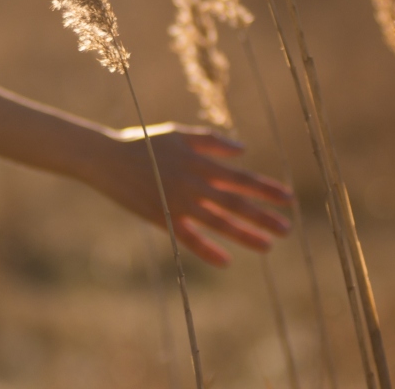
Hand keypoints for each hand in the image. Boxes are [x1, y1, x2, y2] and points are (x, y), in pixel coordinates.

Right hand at [92, 122, 292, 266]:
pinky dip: (207, 250)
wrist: (106, 158)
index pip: (240, 178)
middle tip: (287, 228)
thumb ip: (211, 141)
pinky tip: (226, 261)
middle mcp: (193, 184)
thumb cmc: (144, 142)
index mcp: (199, 162)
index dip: (265, 188)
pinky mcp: (162, 218)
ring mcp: (178, 203)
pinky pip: (188, 238)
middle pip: (235, 203)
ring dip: (245, 235)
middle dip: (263, 216)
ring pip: (218, 223)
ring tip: (268, 246)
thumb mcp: (178, 134)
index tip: (287, 198)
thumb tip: (243, 150)